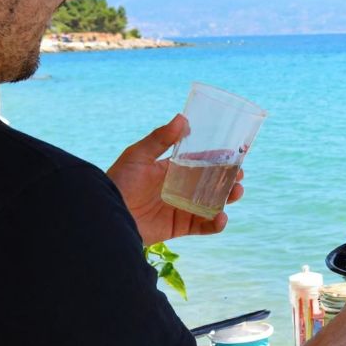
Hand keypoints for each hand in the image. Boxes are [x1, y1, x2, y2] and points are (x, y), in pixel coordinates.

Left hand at [106, 114, 244, 245]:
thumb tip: (182, 118)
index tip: (236, 154)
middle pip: (213, 183)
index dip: (219, 159)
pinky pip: (204, 226)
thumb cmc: (117, 182)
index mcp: (172, 170)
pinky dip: (216, 224)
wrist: (105, 215)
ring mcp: (182, 208)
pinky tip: (221, 217)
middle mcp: (180, 189)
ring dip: (229, 198)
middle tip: (239, 176)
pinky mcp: (180, 227)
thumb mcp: (137, 156)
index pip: (201, 162)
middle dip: (230, 179)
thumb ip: (159, 139)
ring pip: (214, 203)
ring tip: (235, 192)